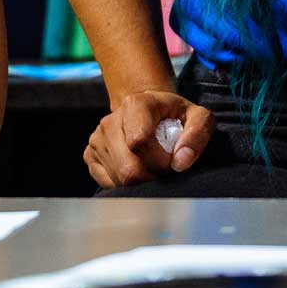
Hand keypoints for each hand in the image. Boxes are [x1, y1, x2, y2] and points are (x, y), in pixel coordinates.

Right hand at [84, 91, 213, 189]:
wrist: (148, 110)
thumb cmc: (174, 115)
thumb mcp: (197, 117)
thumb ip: (197, 135)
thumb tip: (181, 162)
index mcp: (135, 104)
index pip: (140, 142)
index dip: (159, 160)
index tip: (172, 161)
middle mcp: (110, 121)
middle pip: (128, 168)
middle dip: (151, 176)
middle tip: (163, 167)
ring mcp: (97, 139)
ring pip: (118, 179)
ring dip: (140, 181)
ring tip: (150, 164)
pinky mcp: (89, 155)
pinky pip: (107, 183)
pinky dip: (125, 183)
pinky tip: (136, 167)